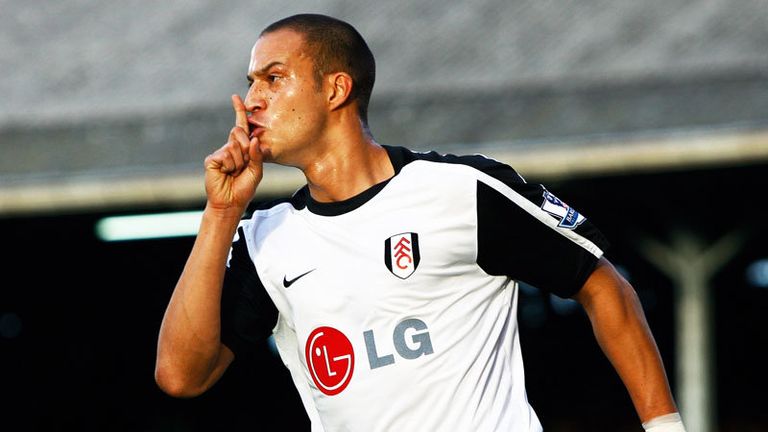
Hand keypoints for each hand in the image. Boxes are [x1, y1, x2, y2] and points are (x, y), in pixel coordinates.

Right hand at [204, 95, 263, 212]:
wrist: (231, 202)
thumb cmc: (244, 188)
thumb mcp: (256, 171)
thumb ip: (257, 155)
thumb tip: (253, 140)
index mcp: (242, 148)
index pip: (241, 126)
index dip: (239, 111)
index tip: (235, 97)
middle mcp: (230, 147)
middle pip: (239, 133)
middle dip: (246, 149)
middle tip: (243, 166)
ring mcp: (220, 153)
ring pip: (234, 146)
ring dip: (239, 161)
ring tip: (234, 172)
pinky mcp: (212, 159)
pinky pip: (226, 155)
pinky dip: (230, 165)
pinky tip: (226, 173)